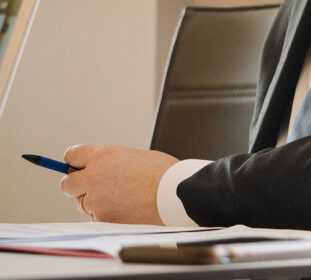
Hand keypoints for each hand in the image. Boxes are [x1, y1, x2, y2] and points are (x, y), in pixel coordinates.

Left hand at [60, 144, 177, 224]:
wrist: (177, 194)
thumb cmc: (163, 173)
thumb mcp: (133, 157)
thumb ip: (110, 163)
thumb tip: (95, 170)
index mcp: (102, 155)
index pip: (71, 156)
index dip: (76, 163)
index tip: (79, 168)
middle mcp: (94, 176)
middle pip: (68, 183)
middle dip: (78, 185)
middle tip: (94, 187)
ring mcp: (97, 200)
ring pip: (83, 203)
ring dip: (95, 202)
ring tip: (122, 198)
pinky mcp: (103, 218)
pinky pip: (96, 218)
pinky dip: (107, 215)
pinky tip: (127, 209)